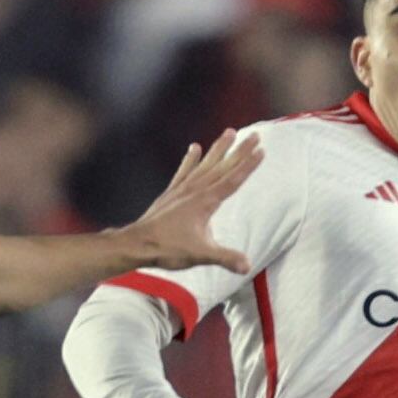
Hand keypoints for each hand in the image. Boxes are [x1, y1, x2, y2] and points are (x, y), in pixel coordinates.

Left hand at [123, 130, 263, 273]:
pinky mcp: (172, 193)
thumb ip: (225, 258)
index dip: (248, 166)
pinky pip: (184, 171)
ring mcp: (182, 190)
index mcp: (205, 202)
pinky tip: (195, 147)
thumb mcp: (200, 254)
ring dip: (219, 148)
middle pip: (222, 167)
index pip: (232, 180)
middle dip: (240, 151)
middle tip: (254, 135)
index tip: (260, 150)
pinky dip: (190, 159)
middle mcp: (195, 190)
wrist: (137, 244)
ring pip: (205, 164)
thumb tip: (247, 265)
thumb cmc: (168, 248)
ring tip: (230, 131)